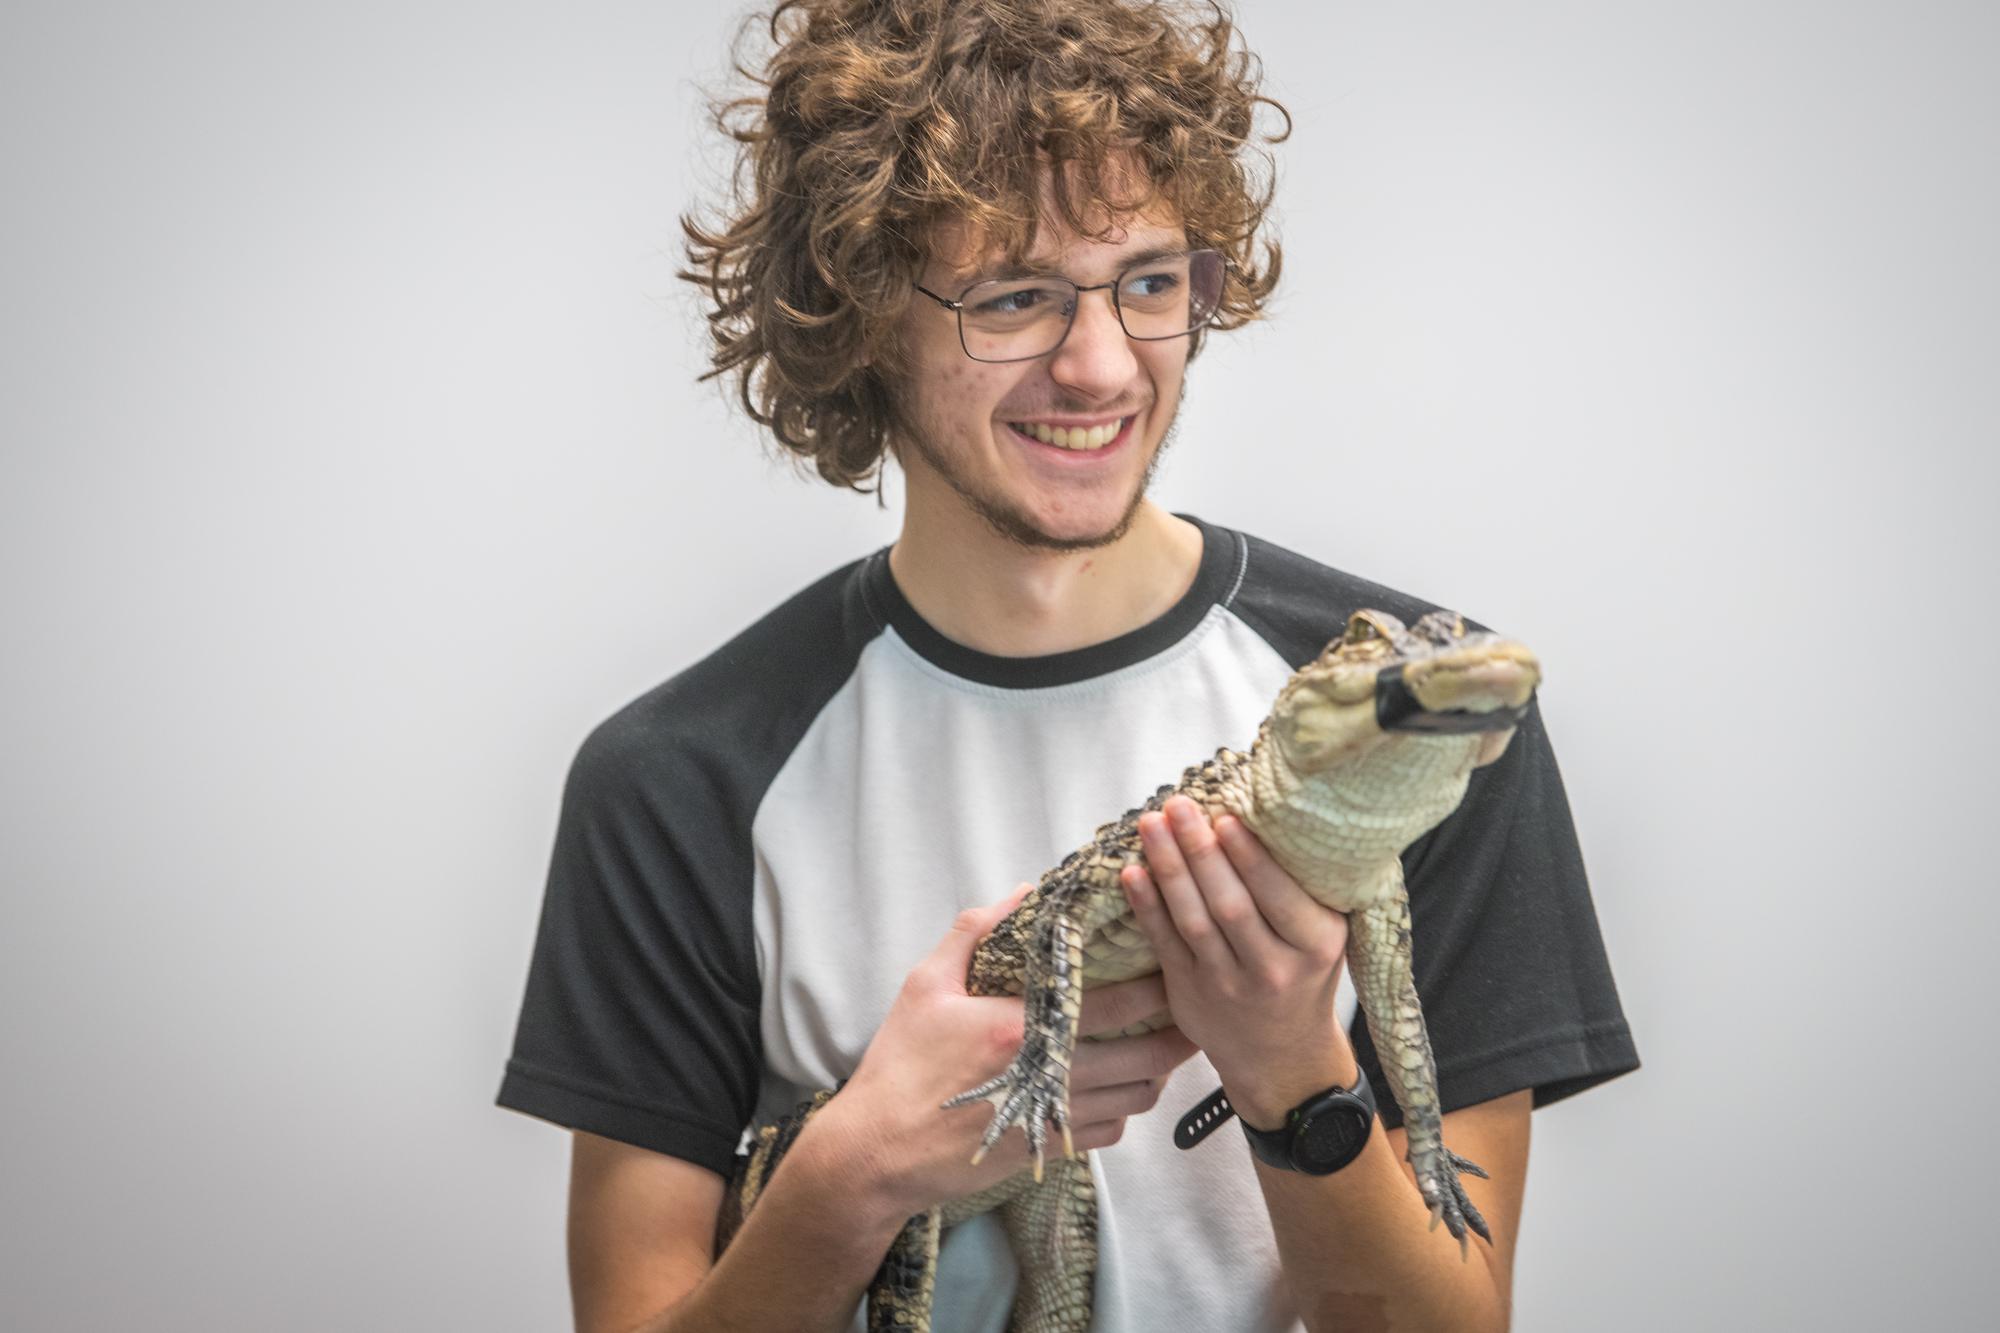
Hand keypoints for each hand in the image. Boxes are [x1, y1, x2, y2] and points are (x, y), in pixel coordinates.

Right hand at [818, 883, 1197, 1218]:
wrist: (878, 1154)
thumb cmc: (899, 1066)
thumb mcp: (925, 985)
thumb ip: (974, 932)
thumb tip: (1024, 893)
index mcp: (1020, 1029)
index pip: (1112, 1005)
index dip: (1154, 986)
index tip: (1175, 963)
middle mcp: (1048, 1077)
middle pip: (1143, 1058)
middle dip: (1178, 1033)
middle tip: (1194, 1008)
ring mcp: (1052, 1119)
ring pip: (1136, 1098)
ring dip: (1158, 1071)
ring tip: (1168, 1044)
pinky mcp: (1048, 1150)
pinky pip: (1111, 1132)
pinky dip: (1126, 1108)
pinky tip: (1123, 1086)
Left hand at [1119, 796, 1356, 1125]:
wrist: (1282, 1055)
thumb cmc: (1303, 974)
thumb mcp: (1323, 936)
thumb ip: (1302, 889)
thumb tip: (1265, 812)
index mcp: (1317, 945)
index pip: (1280, 896)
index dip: (1250, 858)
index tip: (1226, 818)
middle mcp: (1273, 968)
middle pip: (1229, 904)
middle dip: (1199, 850)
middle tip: (1177, 804)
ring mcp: (1228, 985)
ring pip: (1193, 920)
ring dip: (1168, 868)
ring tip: (1151, 824)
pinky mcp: (1190, 994)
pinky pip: (1165, 944)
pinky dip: (1146, 907)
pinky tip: (1131, 873)